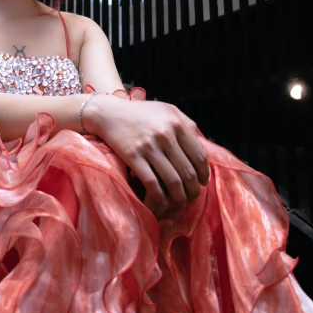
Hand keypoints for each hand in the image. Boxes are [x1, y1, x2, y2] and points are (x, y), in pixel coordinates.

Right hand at [83, 94, 209, 216]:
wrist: (109, 113)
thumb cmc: (140, 113)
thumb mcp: (167, 111)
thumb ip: (186, 126)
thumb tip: (202, 151)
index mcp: (177, 123)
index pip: (199, 157)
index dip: (203, 174)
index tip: (202, 182)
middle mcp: (166, 134)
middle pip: (188, 172)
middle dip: (193, 190)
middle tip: (191, 196)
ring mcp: (149, 146)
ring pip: (173, 182)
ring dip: (179, 197)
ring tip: (179, 201)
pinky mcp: (133, 156)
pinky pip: (152, 184)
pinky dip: (159, 198)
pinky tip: (160, 201)